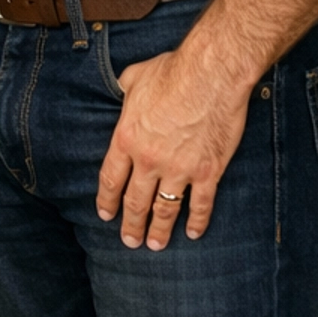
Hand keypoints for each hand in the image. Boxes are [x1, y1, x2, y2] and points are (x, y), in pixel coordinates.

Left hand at [95, 44, 254, 249]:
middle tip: (129, 241)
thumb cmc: (173, 71)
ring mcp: (179, 169)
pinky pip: (201, 204)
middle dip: (131, 224)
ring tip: (155, 245)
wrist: (212, 74)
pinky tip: (194, 233)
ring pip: (165, 209)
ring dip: (159, 230)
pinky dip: (198, 221)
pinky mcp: (207, 172)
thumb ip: (125, 89)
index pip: (110, 179)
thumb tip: (122, 89)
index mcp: (127, 138)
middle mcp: (149, 160)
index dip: (107, 201)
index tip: (106, 215)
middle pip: (135, 201)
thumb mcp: (135, 77)